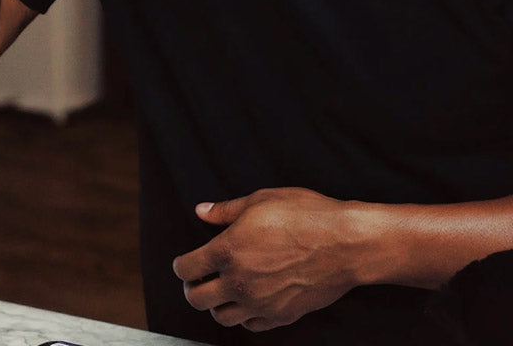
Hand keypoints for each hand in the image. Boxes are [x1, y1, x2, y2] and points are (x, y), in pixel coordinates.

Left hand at [172, 187, 364, 332]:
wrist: (344, 243)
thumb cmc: (305, 216)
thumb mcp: (261, 200)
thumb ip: (226, 210)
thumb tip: (203, 211)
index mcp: (229, 251)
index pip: (188, 268)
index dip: (181, 265)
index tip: (184, 262)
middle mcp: (240, 282)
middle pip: (198, 299)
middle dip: (191, 288)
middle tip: (196, 279)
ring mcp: (260, 303)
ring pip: (221, 317)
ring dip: (215, 304)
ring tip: (220, 290)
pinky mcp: (281, 316)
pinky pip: (250, 326)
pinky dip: (243, 316)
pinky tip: (247, 300)